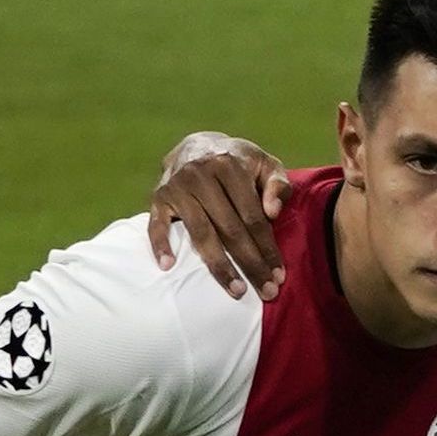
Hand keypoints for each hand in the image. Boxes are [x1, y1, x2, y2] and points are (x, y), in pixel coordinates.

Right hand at [145, 133, 290, 296]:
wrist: (198, 144)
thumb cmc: (240, 162)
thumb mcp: (265, 164)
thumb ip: (278, 184)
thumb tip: (273, 211)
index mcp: (229, 166)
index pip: (253, 216)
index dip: (267, 247)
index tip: (280, 274)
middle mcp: (200, 175)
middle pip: (229, 229)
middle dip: (250, 263)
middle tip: (266, 291)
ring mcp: (176, 187)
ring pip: (200, 234)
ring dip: (219, 266)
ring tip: (236, 290)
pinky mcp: (158, 197)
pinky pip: (156, 225)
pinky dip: (160, 245)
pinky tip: (168, 266)